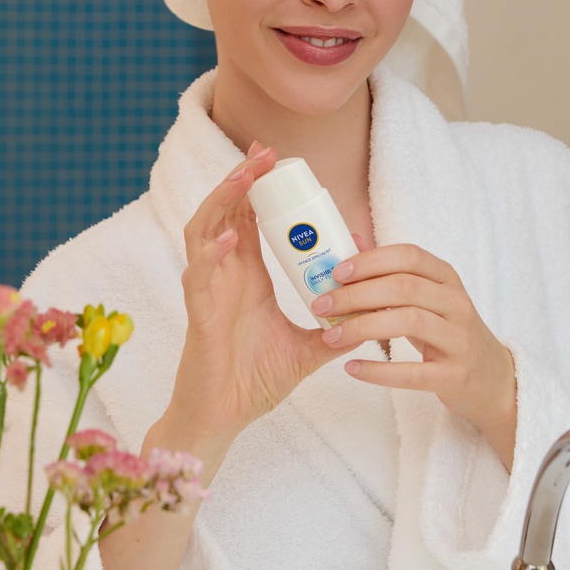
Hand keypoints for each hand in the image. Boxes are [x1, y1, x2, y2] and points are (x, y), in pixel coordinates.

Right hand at [159, 143, 336, 459]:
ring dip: (222, 200)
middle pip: (225, 212)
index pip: (249, 218)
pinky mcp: (198, 313)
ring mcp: (207, 289)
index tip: (277, 162)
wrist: (225, 418)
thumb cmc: (253, 381)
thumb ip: (333, 332)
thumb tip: (371, 320)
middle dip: (242, 179)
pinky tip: (230, 237)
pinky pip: (198, 274)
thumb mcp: (305, 350)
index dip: (258, 188)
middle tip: (264, 152)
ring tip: (245, 176)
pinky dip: (212, 252)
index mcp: (247, 276)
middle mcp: (224, 274)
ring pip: (204, 230)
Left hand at [311, 243, 516, 469]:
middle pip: (404, 287)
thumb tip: (351, 241)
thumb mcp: (427, 297)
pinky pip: (413, 372)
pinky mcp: (455, 376)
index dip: (371, 260)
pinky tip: (352, 368)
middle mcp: (457, 304)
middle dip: (356, 294)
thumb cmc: (447, 331)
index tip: (336, 272)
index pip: (409, 256)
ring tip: (329, 337)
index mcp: (447, 279)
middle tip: (321, 305)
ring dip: (361, 327)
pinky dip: (379, 371)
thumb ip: (390, 271)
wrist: (492, 379)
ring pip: (409, 322)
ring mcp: (460, 340)